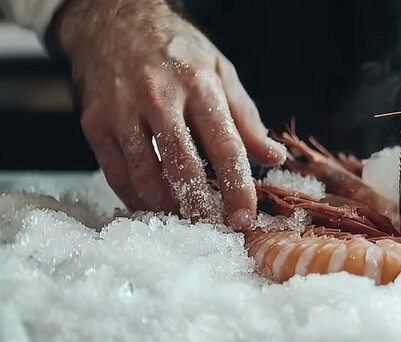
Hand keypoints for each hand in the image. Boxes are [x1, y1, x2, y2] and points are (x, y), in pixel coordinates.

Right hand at [53, 0, 286, 229]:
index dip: (238, 187)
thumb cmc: (176, 50)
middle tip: (215, 229)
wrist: (113, 20)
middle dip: (201, 206)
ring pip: (146, 174)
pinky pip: (115, 172)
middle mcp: (160, 98)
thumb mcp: (221, 72)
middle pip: (183, 166)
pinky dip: (135, 197)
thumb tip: (274, 157)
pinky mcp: (94, 122)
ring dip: (167, 207)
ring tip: (186, 222)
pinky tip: (152, 207)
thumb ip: (247, 119)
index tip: (245, 216)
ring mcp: (122, 110)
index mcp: (200, 86)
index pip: (226, 147)